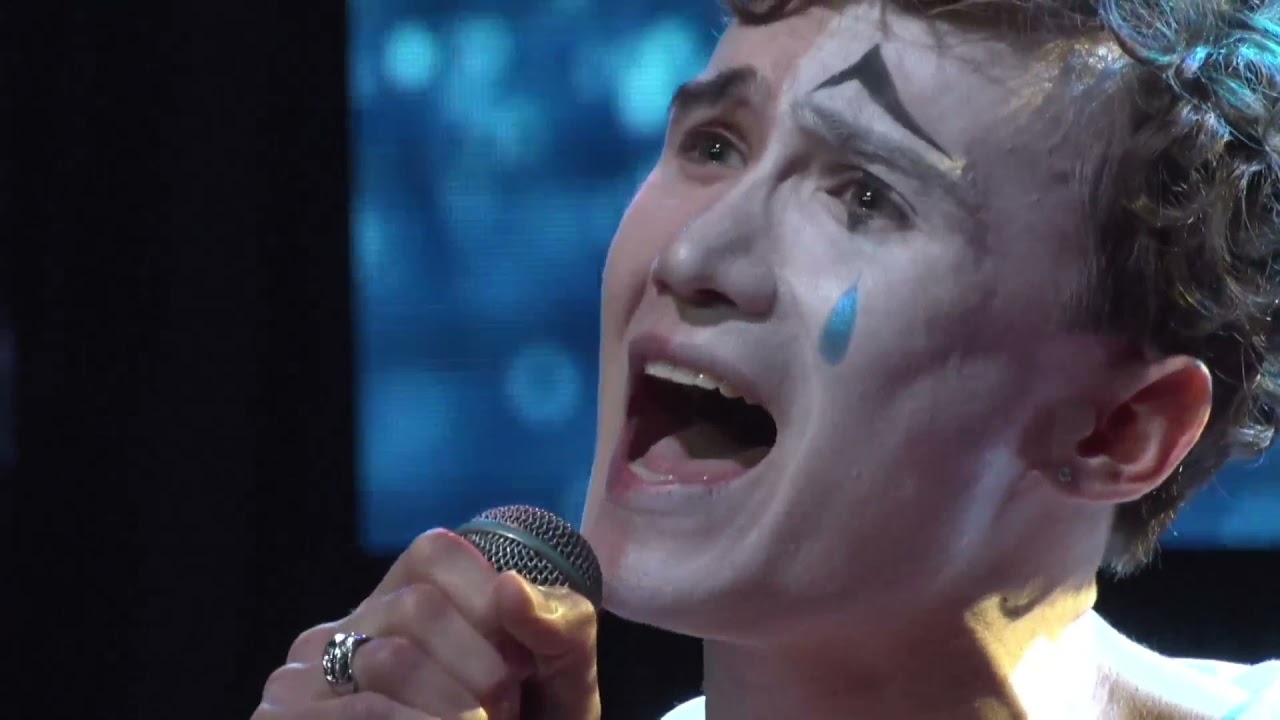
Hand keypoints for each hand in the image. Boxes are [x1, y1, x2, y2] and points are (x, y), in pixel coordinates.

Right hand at [252, 529, 600, 719]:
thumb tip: (512, 587)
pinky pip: (365, 710)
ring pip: (392, 660)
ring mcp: (298, 684)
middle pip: (419, 607)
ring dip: (458, 710)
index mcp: (394, 606)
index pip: (434, 552)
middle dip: (481, 667)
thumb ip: (560, 628)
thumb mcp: (558, 684)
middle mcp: (337, 635)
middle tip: (502, 716)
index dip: (489, 602)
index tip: (520, 662)